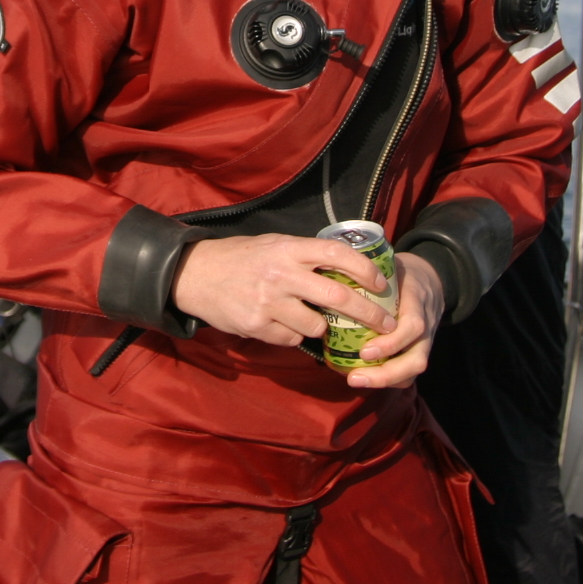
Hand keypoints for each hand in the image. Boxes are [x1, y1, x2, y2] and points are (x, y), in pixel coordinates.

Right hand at [170, 233, 395, 347]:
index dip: (366, 270)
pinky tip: (281, 323)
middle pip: (338, 297)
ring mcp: (269, 302)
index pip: (337, 255)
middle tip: (387, 322)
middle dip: (369, 313)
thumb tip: (347, 268)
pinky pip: (292, 339)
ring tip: (310, 318)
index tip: (383, 284)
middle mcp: (281, 274)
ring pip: (316, 325)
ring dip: (321, 327)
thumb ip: (306, 255)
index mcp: (289, 248)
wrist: (196, 274)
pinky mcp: (257, 326)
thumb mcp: (275, 244)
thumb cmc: (242, 258)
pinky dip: (293, 334)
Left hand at [343, 252, 444, 389]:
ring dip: (385, 380)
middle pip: (416, 359)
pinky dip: (387, 379)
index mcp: (417, 300)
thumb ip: (366, 276)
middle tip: (354, 377)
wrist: (431, 278)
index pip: (413, 326)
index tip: (365, 352)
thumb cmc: (401, 273)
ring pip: (413, 369)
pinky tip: (364, 378)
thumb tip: (325, 281)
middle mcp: (427, 325)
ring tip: (355, 380)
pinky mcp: (420, 349)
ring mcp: (427, 340)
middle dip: (386, 374)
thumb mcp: (389, 267)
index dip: (391, 343)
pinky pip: (409, 371)